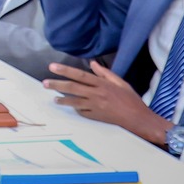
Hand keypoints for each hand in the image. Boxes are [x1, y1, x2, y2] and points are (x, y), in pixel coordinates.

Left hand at [43, 60, 170, 144]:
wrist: (138, 119)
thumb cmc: (131, 100)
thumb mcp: (121, 83)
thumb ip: (105, 73)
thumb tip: (92, 63)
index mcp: (103, 84)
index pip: (80, 75)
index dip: (65, 70)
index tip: (52, 67)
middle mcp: (97, 95)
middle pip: (73, 88)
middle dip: (57, 84)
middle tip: (44, 83)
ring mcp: (95, 107)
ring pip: (74, 102)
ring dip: (62, 99)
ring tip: (53, 98)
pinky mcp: (95, 117)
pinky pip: (82, 112)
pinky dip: (75, 109)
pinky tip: (70, 106)